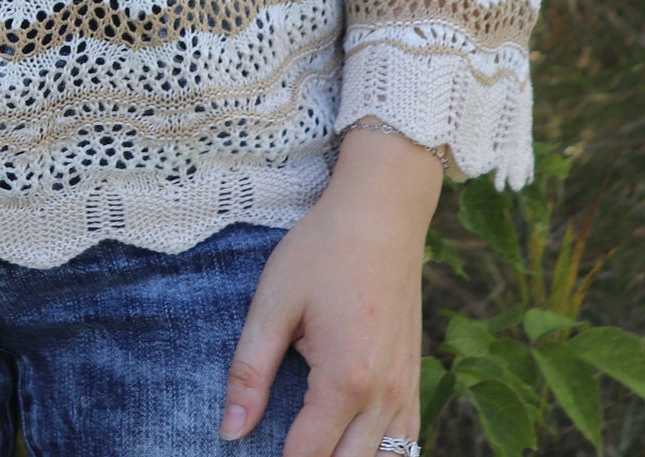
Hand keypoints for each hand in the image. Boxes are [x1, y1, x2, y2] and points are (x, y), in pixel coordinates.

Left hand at [219, 127, 442, 453]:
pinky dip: (380, 452)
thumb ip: (250, 371)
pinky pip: (407, 439)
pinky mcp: (414, 376)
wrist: (382, 212)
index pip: (307, 456)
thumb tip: (230, 430)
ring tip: (314, 444)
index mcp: (344, 380)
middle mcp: (384, 395)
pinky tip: (353, 443)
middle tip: (282, 450)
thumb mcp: (274, 302)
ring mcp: (406, 389)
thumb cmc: (323, 250)